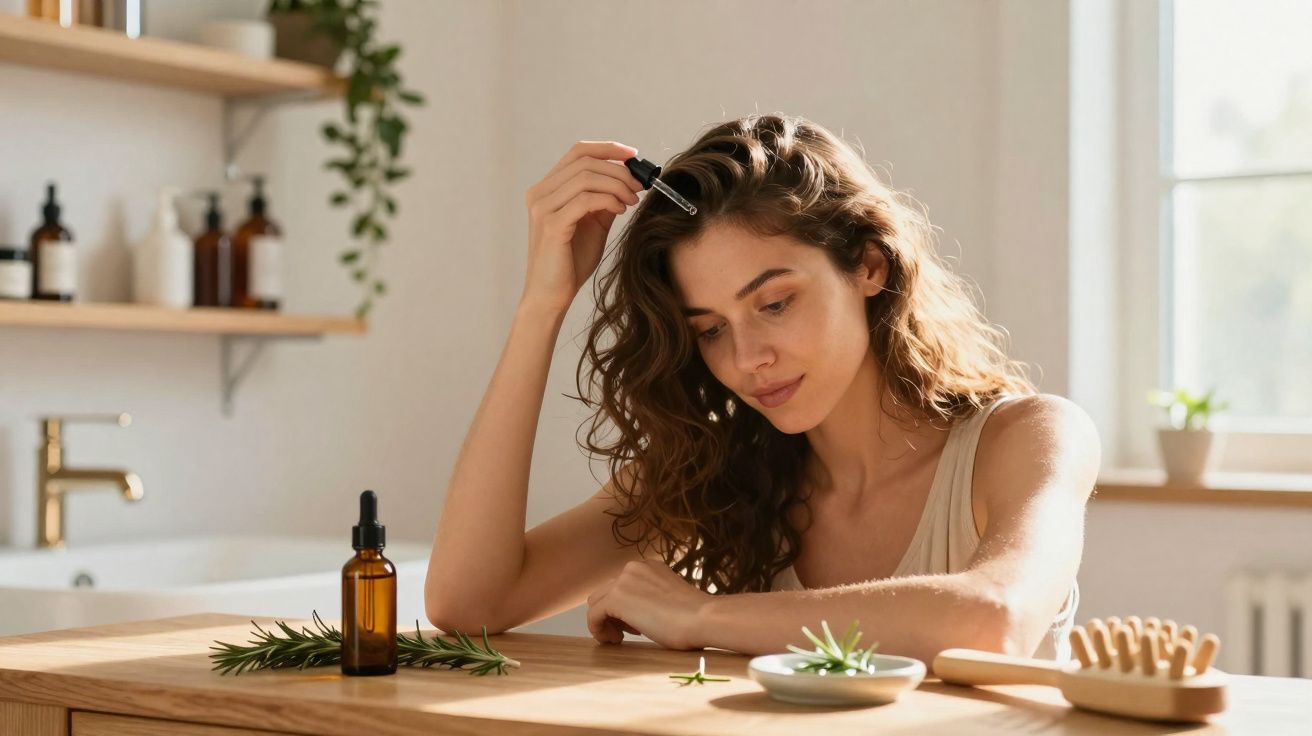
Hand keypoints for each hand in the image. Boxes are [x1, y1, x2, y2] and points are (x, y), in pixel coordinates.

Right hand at [522, 140, 643, 313]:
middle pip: (585, 161)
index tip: (634, 156)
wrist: (551, 296)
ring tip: (632, 201)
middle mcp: (540, 193)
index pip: (578, 152)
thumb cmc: (570, 262)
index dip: (608, 148)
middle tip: (640, 185)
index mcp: (547, 189)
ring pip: (587, 177)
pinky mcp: (551, 224)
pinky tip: (620, 210)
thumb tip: (629, 180)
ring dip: (617, 185)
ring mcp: (543, 207)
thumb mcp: (593, 224)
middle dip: (619, 170)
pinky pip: (585, 199)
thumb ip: (605, 200)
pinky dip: (609, 200)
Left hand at [586, 559, 712, 649]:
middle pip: (606, 592)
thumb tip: (634, 614)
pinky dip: (598, 630)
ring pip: (596, 603)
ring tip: (620, 638)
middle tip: (627, 633)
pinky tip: (614, 641)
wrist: (703, 618)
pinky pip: (593, 616)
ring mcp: (623, 581)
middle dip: (613, 614)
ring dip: (605, 622)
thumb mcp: (669, 599)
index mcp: (648, 566)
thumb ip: (650, 598)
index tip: (637, 626)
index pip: (622, 585)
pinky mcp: (616, 598)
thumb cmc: (695, 617)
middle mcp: (633, 567)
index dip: (625, 609)